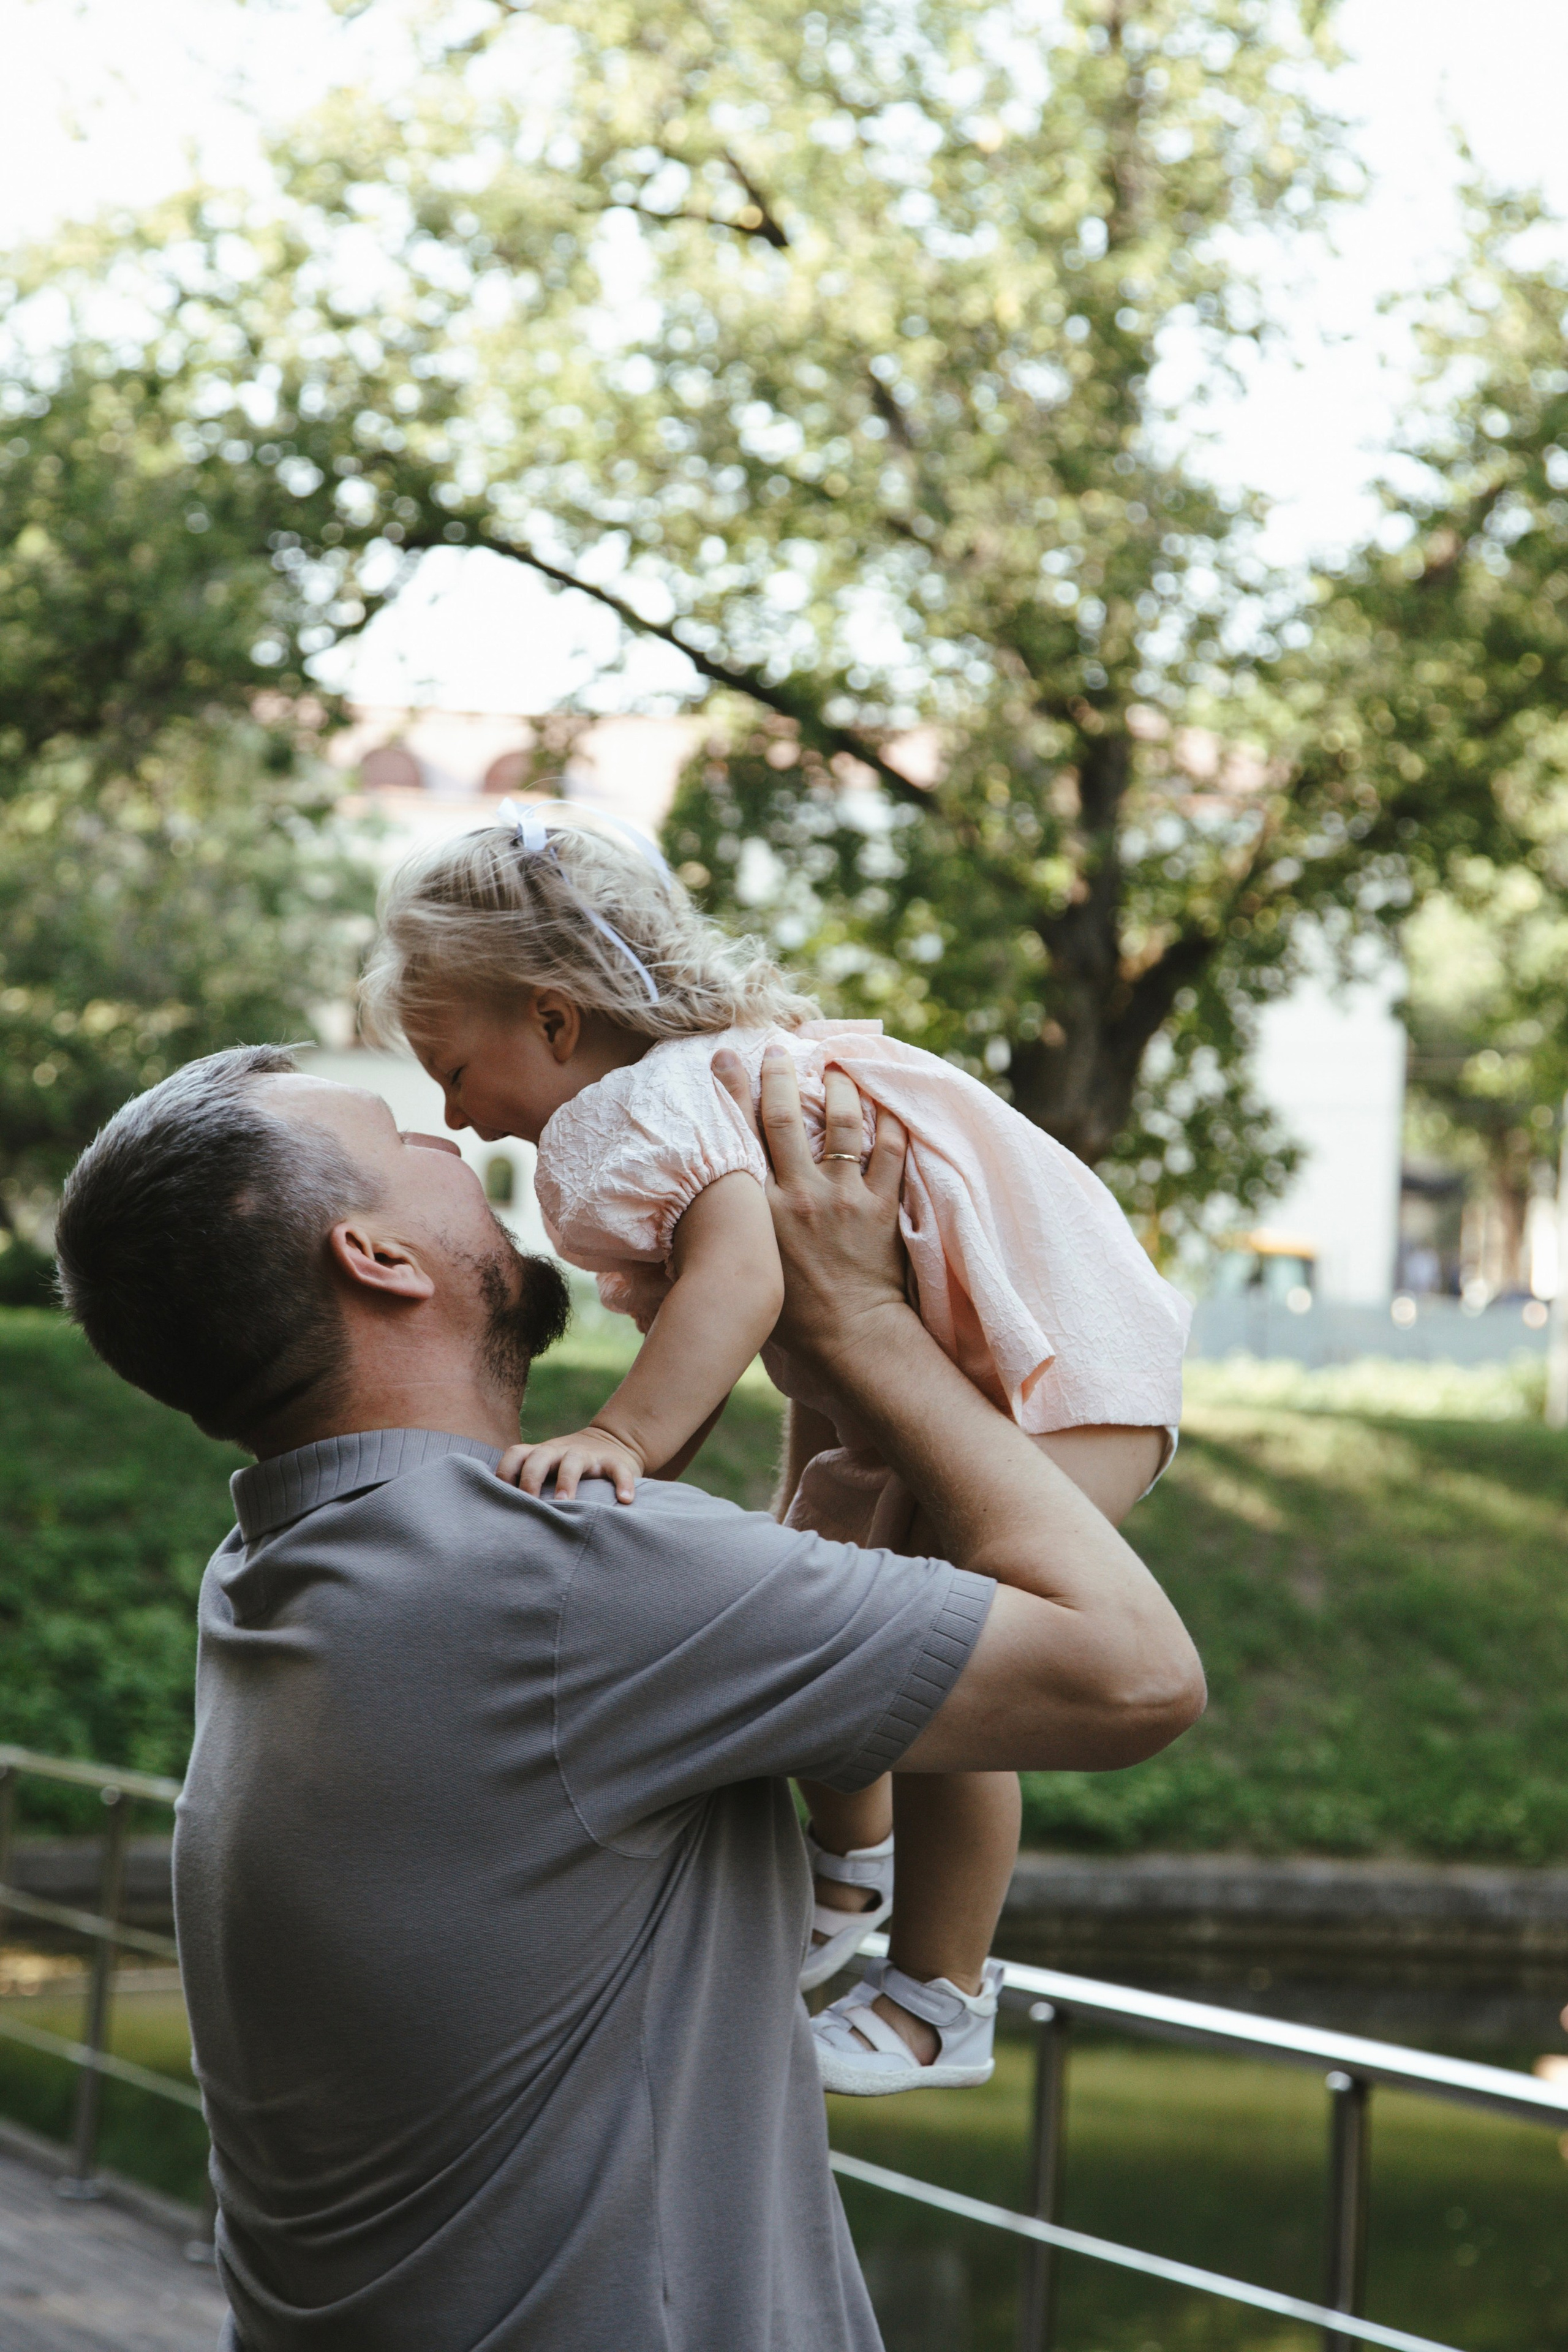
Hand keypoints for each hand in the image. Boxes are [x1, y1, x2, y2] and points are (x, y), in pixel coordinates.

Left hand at [497, 1425, 644, 1503]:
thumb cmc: (568, 1470)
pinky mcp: (615, 1461)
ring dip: (567, 1481)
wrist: (614, 1443)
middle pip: (539, 1457)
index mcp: (540, 1454)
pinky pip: (619, 1470)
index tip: (500, 1500)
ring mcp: (588, 1455)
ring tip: (566, 1503)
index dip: (505, 1474)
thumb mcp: (547, 1469)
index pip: (515, 1455)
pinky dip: (623, 1483)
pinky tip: (625, 1501)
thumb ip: (527, 1485)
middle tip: (530, 1505)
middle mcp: (560, 1451)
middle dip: (531, 1479)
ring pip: (573, 1462)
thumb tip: (497, 1520)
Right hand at [710, 1045, 909, 1385]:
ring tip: (839, 1069)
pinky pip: (892, 1152)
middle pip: (788, 1118)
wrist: (848, 1339)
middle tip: (780, 1048)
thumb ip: (734, 1231)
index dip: (732, 1090)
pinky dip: (891, 1123)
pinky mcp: (881, 1207)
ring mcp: (845, 1198)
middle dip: (782, 1076)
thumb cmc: (791, 1317)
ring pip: (844, 1124)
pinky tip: (888, 1104)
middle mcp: (800, 1195)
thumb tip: (704, 1218)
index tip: (727, 1056)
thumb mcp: (747, 1265)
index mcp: (761, 1209)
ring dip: (840, 1090)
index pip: (741, 1136)